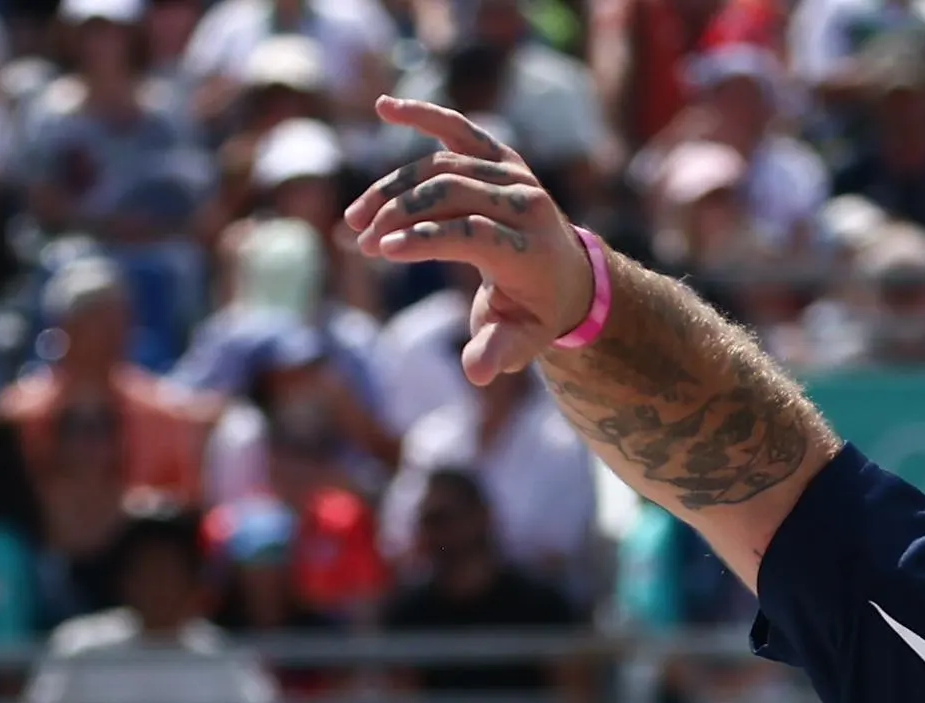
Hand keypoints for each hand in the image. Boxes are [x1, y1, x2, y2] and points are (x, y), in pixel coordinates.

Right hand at [343, 99, 588, 383]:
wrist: (568, 277)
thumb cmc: (534, 314)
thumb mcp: (522, 342)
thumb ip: (499, 353)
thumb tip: (478, 373)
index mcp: (532, 248)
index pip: (471, 232)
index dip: (424, 238)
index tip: (381, 251)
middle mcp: (527, 203)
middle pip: (452, 193)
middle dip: (401, 215)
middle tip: (364, 243)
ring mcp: (515, 174)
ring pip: (443, 165)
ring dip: (394, 188)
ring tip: (356, 219)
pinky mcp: (501, 157)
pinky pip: (459, 129)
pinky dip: (423, 115)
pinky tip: (385, 107)